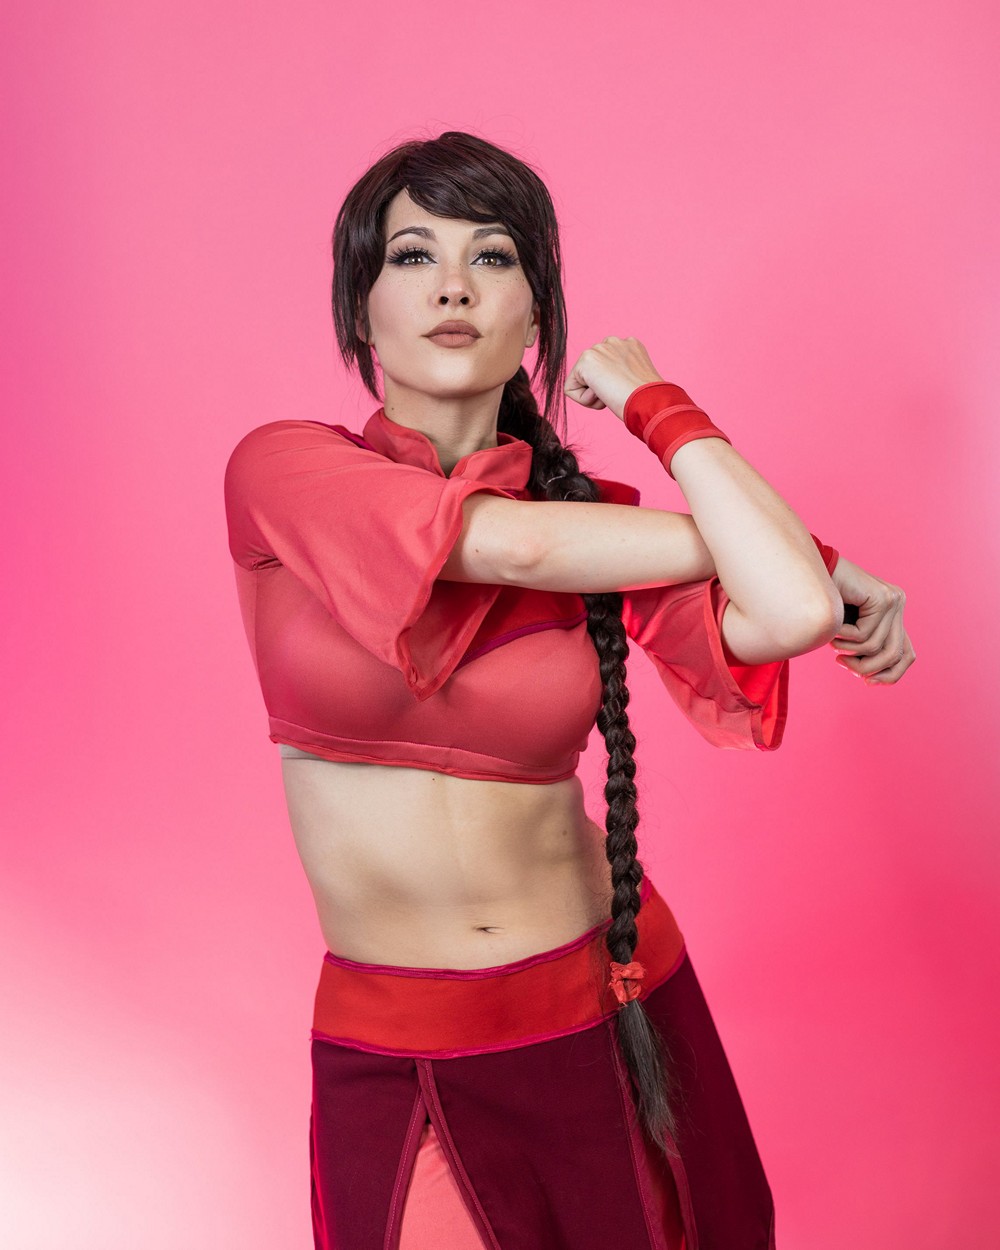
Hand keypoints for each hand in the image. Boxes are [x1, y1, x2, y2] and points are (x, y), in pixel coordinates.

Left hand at [564, 336, 664, 419]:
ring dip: (594, 394)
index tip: (627, 389)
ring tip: (615, 393)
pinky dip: (584, 400)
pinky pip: (571, 389)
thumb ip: (620, 375)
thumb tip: (608, 382)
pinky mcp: (586, 360)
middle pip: (591, 373)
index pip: (605, 368)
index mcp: (629, 345)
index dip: (613, 385)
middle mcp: (613, 342)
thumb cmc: (647, 399)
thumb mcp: (635, 382)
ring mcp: (599, 348)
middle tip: (621, 392)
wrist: (648, 399)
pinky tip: (604, 395)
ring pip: (581, 381)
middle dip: (602, 388)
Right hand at [828, 556, 914, 684]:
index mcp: (893, 611)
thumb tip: (872, 677)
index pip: (907, 654)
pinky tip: (834, 627)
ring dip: (849, 651)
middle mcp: (898, 603)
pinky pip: (864, 634)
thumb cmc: (823, 602)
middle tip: (842, 663)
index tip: (867, 682)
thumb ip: (864, 647)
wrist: (810, 572)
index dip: (891, 675)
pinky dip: (843, 637)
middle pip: (895, 654)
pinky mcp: (882, 598)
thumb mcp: (848, 630)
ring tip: (833, 642)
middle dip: (866, 667)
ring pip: (877, 647)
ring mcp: (893, 599)